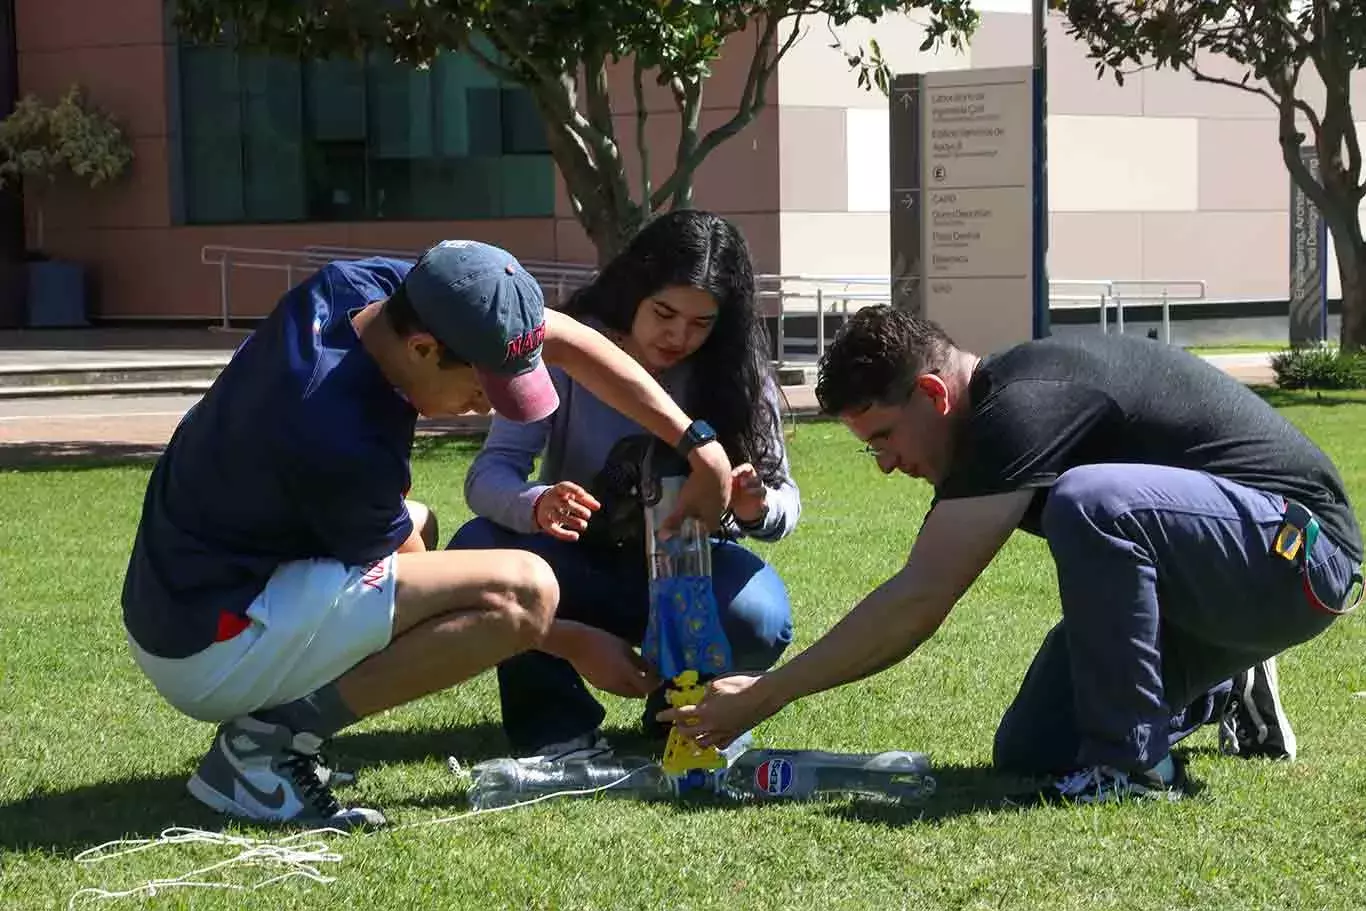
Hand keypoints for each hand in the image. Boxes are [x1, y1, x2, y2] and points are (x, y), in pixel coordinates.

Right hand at [533, 482, 601, 541]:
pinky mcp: (545, 523)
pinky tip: (575, 537)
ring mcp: (547, 511)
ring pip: (559, 517)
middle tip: (588, 515)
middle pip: (565, 504)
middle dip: (577, 509)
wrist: (541, 505)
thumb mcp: (572, 495)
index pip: (564, 486)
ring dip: (573, 521)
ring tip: (584, 525)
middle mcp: (552, 499)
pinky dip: (565, 535)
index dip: (573, 489)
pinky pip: (554, 530)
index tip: (582, 494)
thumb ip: (586, 499)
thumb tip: (598, 506)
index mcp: (559, 490)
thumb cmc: (563, 498)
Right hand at [557, 622, 661, 697]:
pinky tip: (621, 674)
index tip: (659, 675)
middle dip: (646, 687)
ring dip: (634, 687)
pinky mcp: (599, 687)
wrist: (576, 644)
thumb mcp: (624, 647)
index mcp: (625, 673)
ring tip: (635, 674)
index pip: (647, 687)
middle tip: (649, 676)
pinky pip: (617, 690)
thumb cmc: (602, 641)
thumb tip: (651, 667)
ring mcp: (608, 688)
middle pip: (639, 694)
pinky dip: (623, 686)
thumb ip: (639, 660)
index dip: (655, 683)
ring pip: (627, 694)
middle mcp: (618, 685)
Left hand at [656, 673, 782, 748]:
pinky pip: (719, 745)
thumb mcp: (719, 683)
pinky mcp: (735, 735)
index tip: (658, 717)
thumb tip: (701, 698)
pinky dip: (712, 743)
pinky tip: (711, 739)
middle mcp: (712, 727)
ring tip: (691, 733)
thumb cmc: (742, 685)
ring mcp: (724, 733)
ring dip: (693, 739)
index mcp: (705, 712)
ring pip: (703, 743)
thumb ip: (706, 692)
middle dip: (679, 728)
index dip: (668, 715)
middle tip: (677, 722)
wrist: (766, 695)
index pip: (681, 715)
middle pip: (688, 733)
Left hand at [662, 439, 731, 536]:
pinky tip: (701, 483)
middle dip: (702, 514)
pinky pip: (718, 488)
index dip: (702, 529)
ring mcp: (727, 492)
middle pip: (714, 515)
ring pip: (716, 501)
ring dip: (706, 501)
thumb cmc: (698, 489)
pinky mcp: (726, 479)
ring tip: (695, 496)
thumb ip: (674, 521)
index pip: (711, 528)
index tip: (692, 526)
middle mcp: (723, 506)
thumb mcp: (683, 505)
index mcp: (714, 515)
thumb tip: (663, 537)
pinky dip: (710, 488)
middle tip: (690, 510)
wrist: (713, 463)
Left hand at [729, 463, 768, 524]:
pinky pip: (765, 505)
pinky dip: (762, 505)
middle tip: (741, 483)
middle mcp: (755, 484)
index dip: (741, 470)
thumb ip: (724, 485)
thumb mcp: (729, 490)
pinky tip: (757, 506)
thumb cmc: (735, 495)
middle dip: (750, 480)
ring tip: (747, 492)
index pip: (748, 468)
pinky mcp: (763, 505)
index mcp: (747, 477)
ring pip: (763, 490)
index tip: (732, 475)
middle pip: (757, 478)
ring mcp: (760, 495)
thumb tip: (711, 481)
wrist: (746, 510)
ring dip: (756, 490)